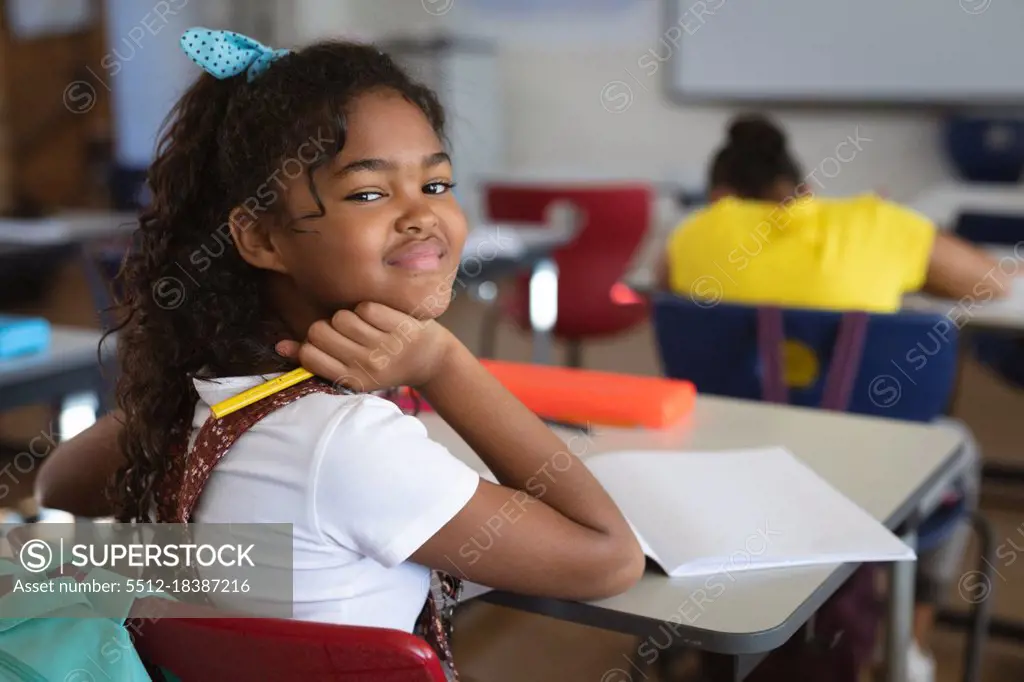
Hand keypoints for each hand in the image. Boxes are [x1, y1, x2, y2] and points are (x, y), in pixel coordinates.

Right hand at [276, 302, 459, 391]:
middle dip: (328, 328)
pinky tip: (381, 319)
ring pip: (341, 317)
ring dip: (349, 317)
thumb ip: (315, 359)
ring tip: (365, 327)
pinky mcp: (400, 326)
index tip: (326, 345)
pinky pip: (365, 307)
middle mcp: (368, 366)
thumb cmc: (385, 365)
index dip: (311, 343)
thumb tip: (279, 346)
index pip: (308, 355)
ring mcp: (386, 346)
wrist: (431, 360)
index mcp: (353, 380)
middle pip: (319, 331)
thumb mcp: (352, 371)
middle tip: (347, 334)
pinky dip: (369, 308)